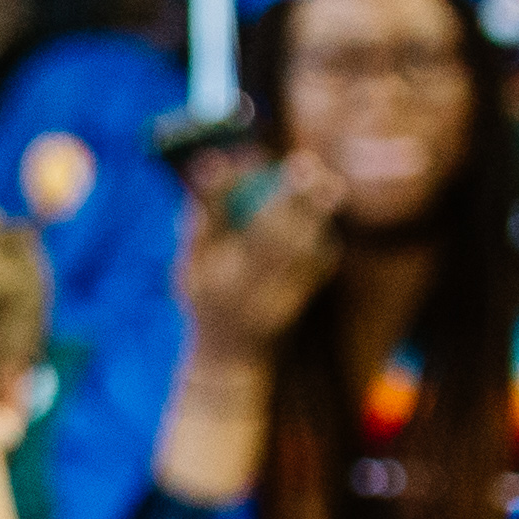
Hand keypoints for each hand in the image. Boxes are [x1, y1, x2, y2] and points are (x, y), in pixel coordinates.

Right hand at [172, 154, 346, 363]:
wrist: (231, 359)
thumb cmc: (206, 302)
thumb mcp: (189, 269)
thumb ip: (200, 222)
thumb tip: (209, 166)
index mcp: (208, 277)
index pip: (215, 227)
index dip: (224, 192)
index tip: (242, 158)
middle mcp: (238, 291)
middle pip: (268, 238)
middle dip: (290, 200)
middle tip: (306, 165)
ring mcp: (269, 302)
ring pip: (297, 253)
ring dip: (316, 217)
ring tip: (328, 185)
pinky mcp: (295, 308)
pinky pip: (314, 269)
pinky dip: (324, 240)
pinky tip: (327, 219)